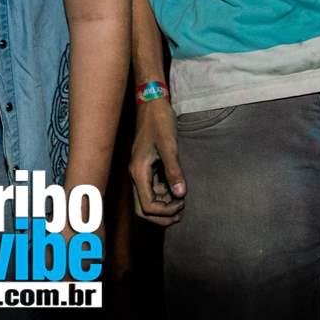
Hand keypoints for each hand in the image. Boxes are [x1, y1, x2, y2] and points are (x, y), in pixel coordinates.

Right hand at [128, 100, 185, 225]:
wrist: (152, 103)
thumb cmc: (159, 121)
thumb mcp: (169, 145)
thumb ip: (174, 170)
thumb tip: (181, 194)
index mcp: (138, 172)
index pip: (147, 206)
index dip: (165, 211)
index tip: (182, 202)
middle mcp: (137, 175)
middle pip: (144, 209)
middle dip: (162, 215)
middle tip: (180, 211)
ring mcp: (141, 171)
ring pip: (148, 200)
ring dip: (164, 206)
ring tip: (182, 201)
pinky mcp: (147, 166)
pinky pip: (153, 188)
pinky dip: (165, 194)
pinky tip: (177, 189)